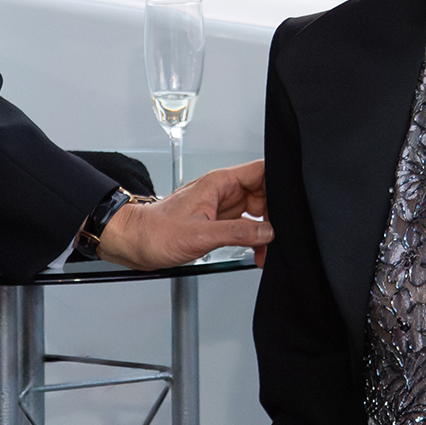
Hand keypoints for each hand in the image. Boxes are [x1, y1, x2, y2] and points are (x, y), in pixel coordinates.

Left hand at [97, 161, 271, 270]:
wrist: (133, 243)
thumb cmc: (156, 232)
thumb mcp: (201, 235)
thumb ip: (238, 233)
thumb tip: (267, 232)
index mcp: (220, 183)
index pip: (261, 171)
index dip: (280, 183)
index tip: (291, 202)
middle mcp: (223, 192)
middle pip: (265, 194)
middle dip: (275, 215)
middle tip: (278, 236)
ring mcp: (221, 208)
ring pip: (257, 213)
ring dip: (265, 231)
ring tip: (266, 251)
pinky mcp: (218, 224)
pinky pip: (245, 228)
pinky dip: (253, 240)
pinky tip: (256, 253)